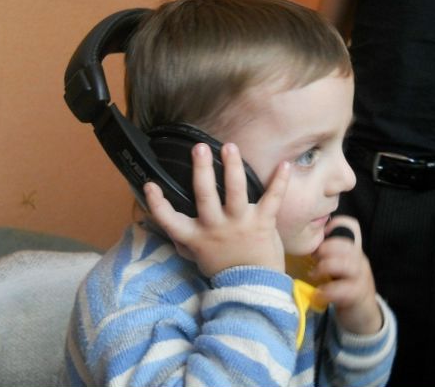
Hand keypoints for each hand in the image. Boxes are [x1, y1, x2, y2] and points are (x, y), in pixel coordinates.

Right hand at [144, 142, 289, 277]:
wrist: (253, 287)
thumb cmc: (225, 268)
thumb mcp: (198, 256)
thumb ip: (185, 240)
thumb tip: (168, 226)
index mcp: (196, 236)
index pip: (170, 220)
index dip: (157, 203)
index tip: (149, 183)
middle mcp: (216, 227)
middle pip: (205, 195)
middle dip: (202, 170)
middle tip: (199, 148)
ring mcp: (240, 223)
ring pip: (235, 191)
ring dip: (233, 167)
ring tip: (230, 147)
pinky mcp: (263, 223)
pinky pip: (272, 199)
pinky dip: (279, 182)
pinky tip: (284, 165)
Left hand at [309, 216, 382, 333]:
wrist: (362, 316)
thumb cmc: (344, 288)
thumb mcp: (337, 268)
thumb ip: (327, 255)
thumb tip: (305, 243)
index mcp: (352, 251)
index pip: (352, 227)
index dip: (336, 225)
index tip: (321, 234)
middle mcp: (359, 261)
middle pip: (347, 246)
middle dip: (326, 249)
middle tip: (312, 258)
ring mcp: (361, 278)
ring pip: (348, 264)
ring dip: (326, 267)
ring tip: (313, 274)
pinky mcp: (358, 295)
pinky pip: (345, 289)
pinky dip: (328, 291)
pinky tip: (318, 294)